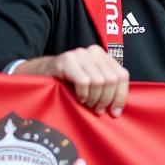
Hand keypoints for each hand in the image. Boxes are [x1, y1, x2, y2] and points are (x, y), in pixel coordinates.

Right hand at [15, 46, 129, 115]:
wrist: (42, 73)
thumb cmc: (69, 81)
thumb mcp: (91, 80)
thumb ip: (106, 87)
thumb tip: (118, 109)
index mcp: (104, 56)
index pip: (122, 75)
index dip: (121, 95)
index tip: (115, 112)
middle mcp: (95, 52)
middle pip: (112, 79)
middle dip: (107, 99)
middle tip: (98, 110)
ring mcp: (81, 54)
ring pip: (99, 81)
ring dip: (94, 98)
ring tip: (88, 104)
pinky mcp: (67, 60)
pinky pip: (84, 81)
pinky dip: (83, 94)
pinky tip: (79, 98)